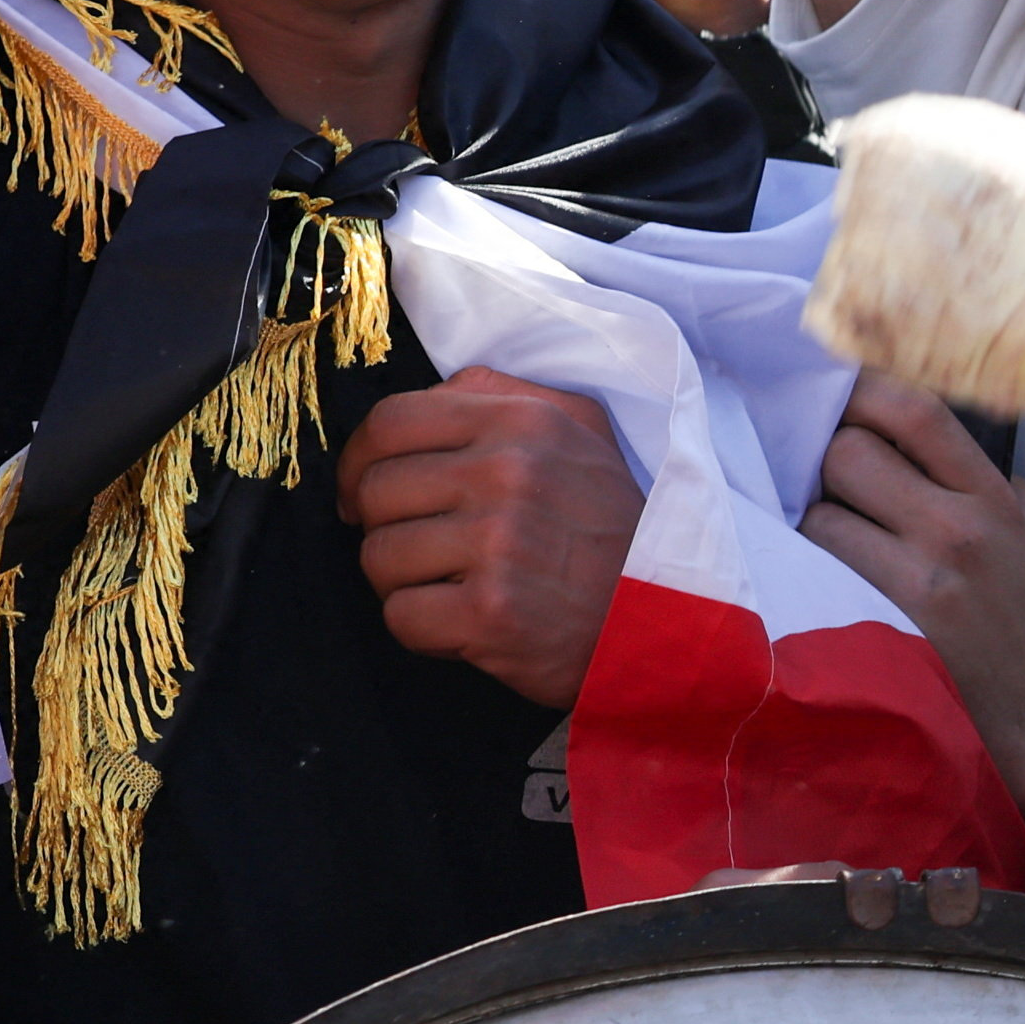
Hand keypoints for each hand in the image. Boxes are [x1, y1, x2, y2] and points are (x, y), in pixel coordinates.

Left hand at [337, 366, 644, 708]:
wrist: (667, 617)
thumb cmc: (612, 524)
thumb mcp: (579, 429)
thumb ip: (502, 395)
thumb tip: (428, 395)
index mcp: (522, 420)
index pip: (391, 421)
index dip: (357, 460)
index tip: (361, 492)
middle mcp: (509, 474)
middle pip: (378, 491)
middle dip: (382, 526)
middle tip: (419, 549)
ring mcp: (499, 545)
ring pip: (379, 557)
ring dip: (401, 581)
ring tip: (449, 586)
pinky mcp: (491, 613)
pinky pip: (401, 616)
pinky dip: (422, 629)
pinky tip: (464, 623)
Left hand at [804, 371, 1024, 849]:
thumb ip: (1013, 498)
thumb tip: (982, 461)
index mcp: (995, 494)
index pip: (919, 409)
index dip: (863, 390)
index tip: (833, 393)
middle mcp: (964, 517)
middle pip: (857, 445)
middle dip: (822, 453)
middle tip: (808, 471)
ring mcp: (933, 561)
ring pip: (831, 495)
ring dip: (807, 504)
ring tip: (811, 519)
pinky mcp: (904, 605)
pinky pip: (828, 547)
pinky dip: (806, 545)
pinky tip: (807, 557)